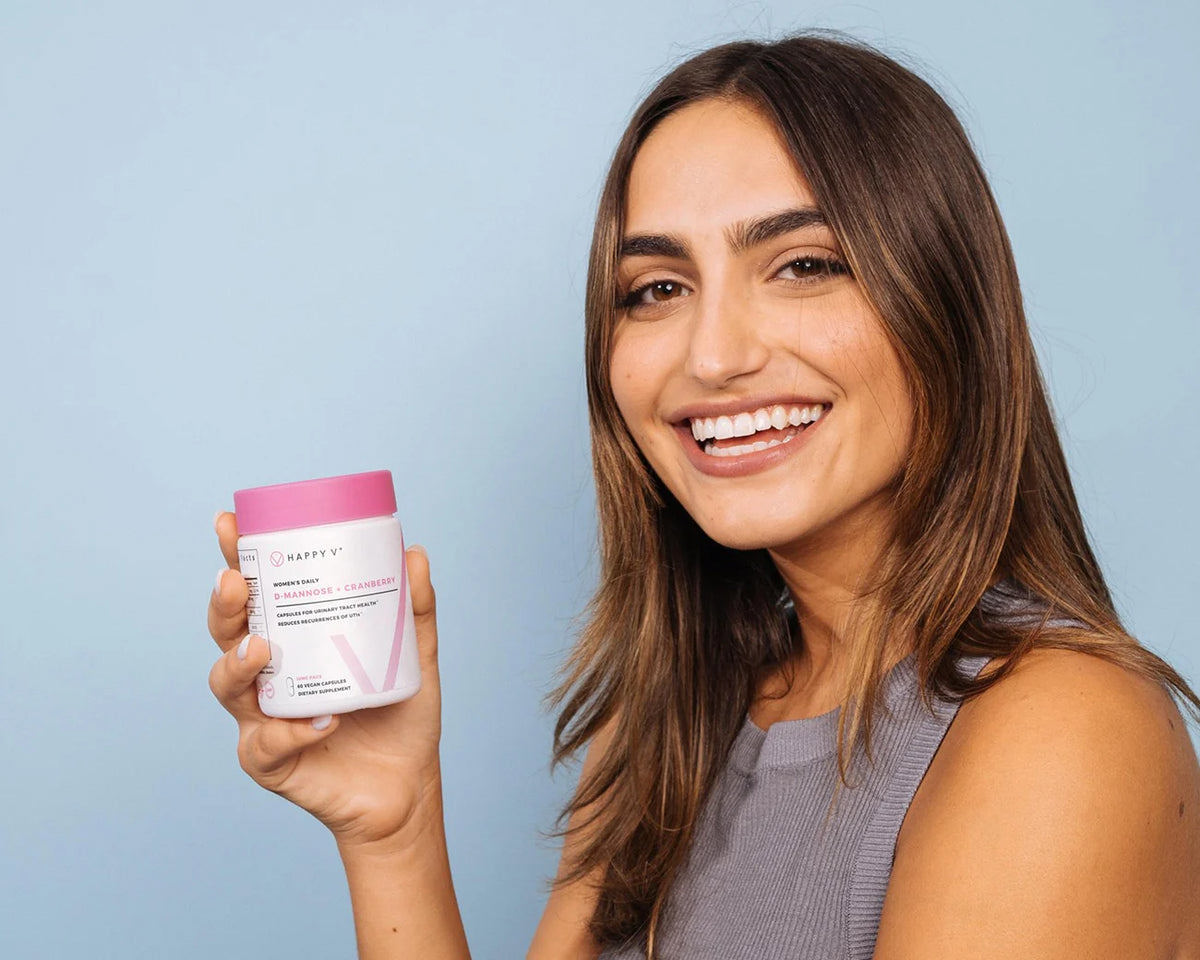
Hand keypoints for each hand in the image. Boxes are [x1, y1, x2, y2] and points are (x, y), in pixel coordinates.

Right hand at [207, 511, 444, 851]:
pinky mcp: (270, 762)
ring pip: (226, 686)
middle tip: (236, 583)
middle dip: (223, 605)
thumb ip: (414, 608)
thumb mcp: (414, 655)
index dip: (238, 559)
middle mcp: (267, 676)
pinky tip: (322, 720)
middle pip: (226, 633)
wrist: (407, 786)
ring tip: (263, 649)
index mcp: (293, 641)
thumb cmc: (400, 717)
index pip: (258, 595)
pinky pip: (268, 745)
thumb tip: (414, 553)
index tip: (229, 523)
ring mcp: (262, 718)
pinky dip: (293, 731)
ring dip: (238, 664)